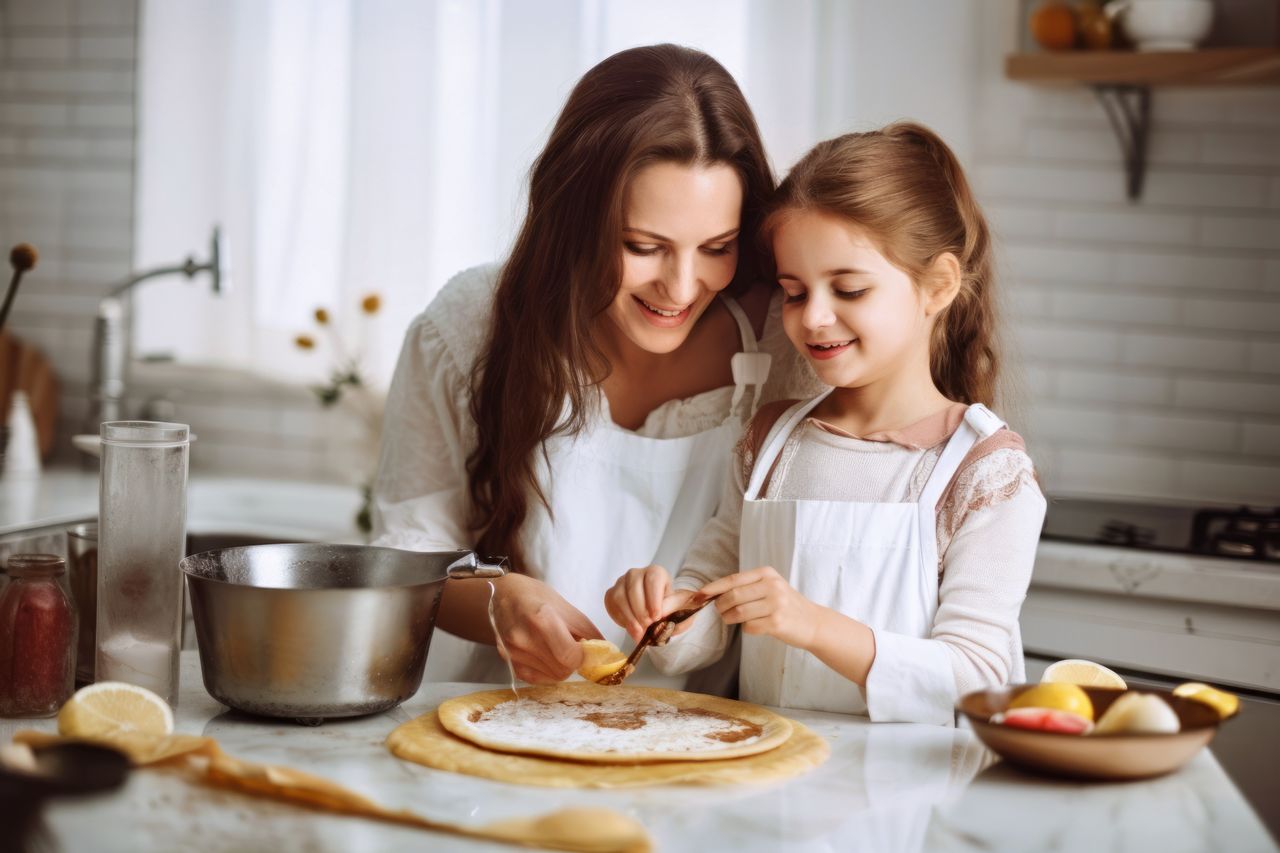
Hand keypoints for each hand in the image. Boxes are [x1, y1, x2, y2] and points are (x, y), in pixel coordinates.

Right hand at [489, 574, 603, 683]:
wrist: (501, 596)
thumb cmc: (536, 596)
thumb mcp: (566, 607)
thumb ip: (587, 632)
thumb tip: (606, 653)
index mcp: (542, 620)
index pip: (569, 656)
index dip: (583, 657)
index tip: (585, 649)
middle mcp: (524, 639)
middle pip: (562, 670)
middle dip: (573, 663)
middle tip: (572, 648)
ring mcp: (514, 653)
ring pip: (551, 677)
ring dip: (561, 667)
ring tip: (555, 647)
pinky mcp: (509, 662)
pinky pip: (537, 679)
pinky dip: (547, 671)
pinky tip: (545, 655)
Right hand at [604, 565, 696, 642]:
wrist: (658, 614)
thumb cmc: (670, 608)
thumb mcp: (680, 607)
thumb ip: (673, 605)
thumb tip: (663, 611)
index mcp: (656, 572)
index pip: (653, 580)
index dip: (654, 599)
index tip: (656, 617)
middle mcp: (637, 574)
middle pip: (634, 588)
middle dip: (640, 611)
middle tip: (647, 626)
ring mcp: (621, 582)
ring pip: (620, 596)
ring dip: (629, 617)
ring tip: (639, 632)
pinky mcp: (611, 593)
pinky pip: (612, 604)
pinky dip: (621, 618)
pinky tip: (631, 627)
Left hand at [700, 566, 820, 649]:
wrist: (812, 622)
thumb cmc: (786, 605)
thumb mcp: (770, 587)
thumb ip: (747, 587)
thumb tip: (714, 593)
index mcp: (767, 574)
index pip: (733, 579)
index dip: (714, 587)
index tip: (700, 594)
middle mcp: (772, 586)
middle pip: (733, 596)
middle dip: (721, 606)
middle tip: (720, 611)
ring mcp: (776, 604)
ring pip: (739, 612)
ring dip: (730, 619)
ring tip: (731, 619)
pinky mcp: (777, 623)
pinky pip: (749, 627)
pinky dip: (746, 629)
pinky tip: (753, 626)